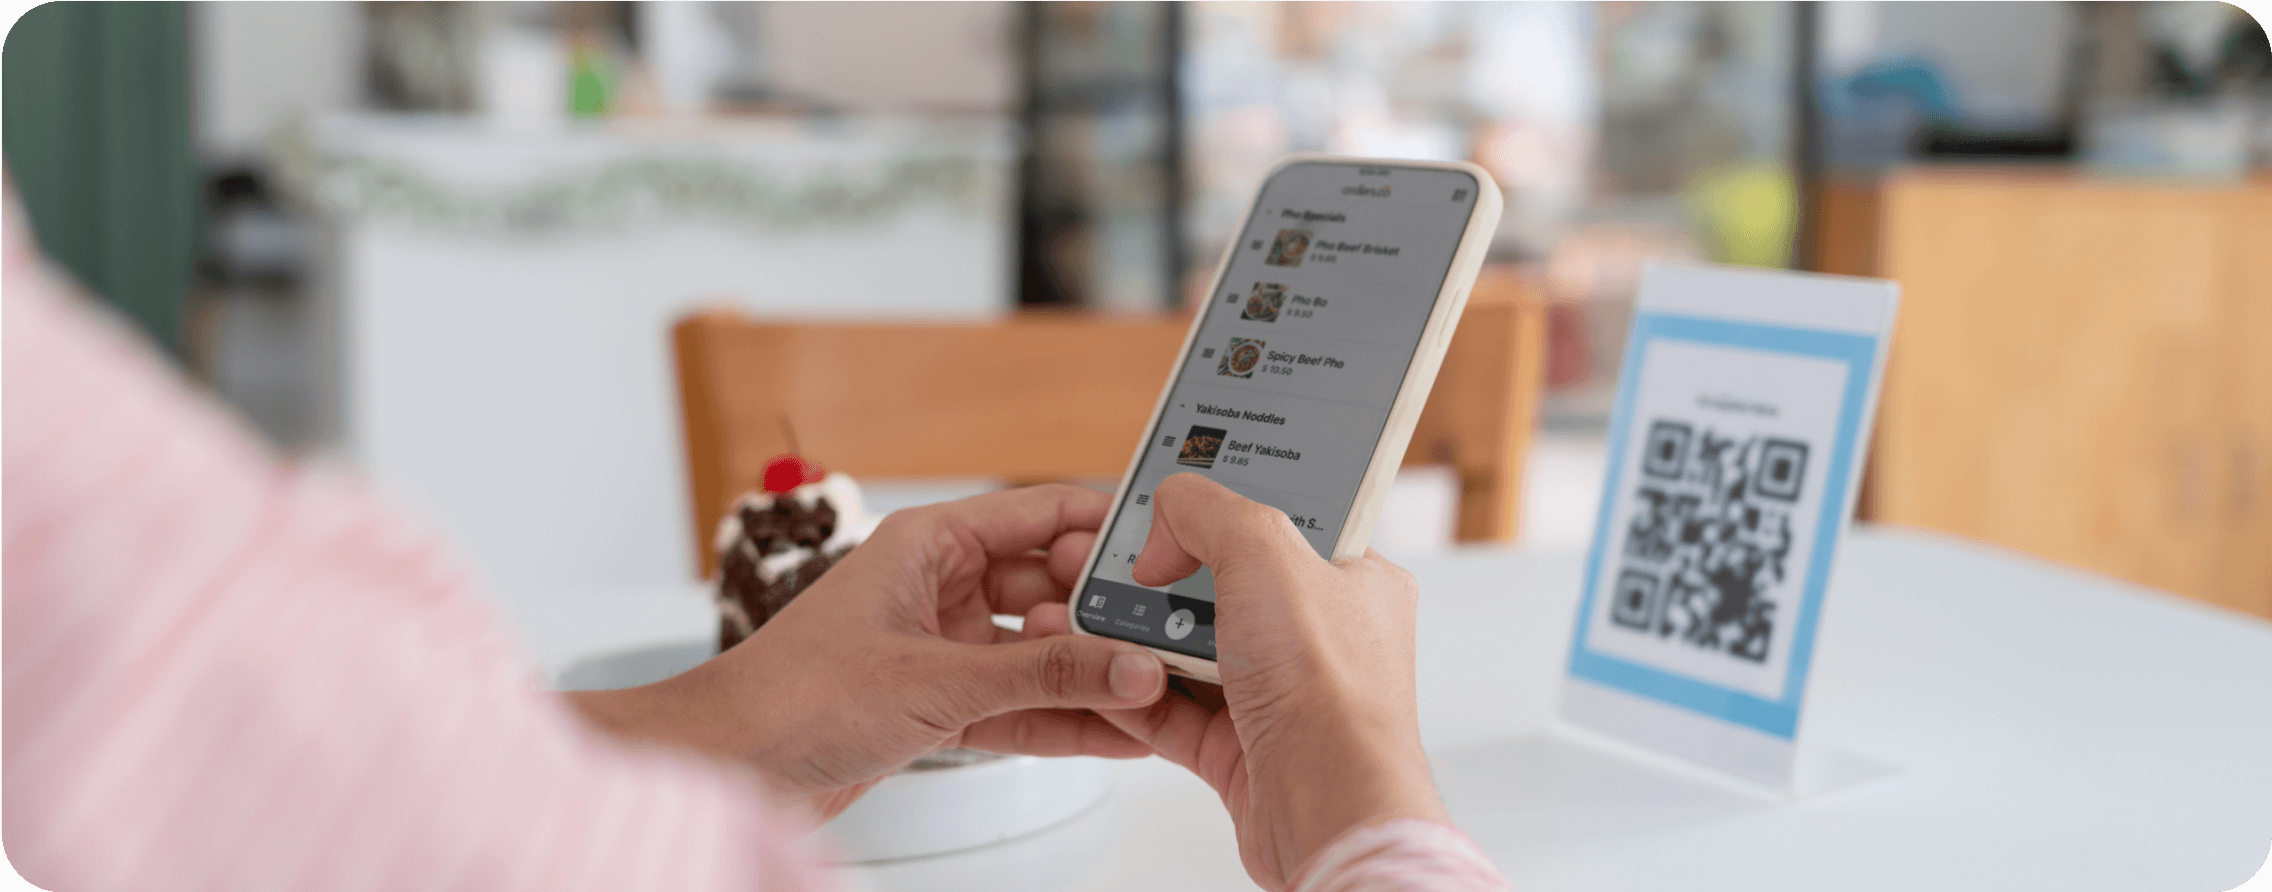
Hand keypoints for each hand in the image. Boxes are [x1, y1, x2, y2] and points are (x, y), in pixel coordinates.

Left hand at [569, 484, 1167, 820]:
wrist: (726, 766)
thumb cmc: (788, 696)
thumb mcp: (938, 680)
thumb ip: (1044, 674)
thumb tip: (1126, 666)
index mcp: (930, 541)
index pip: (1044, 513)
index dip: (1110, 531)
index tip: (1169, 553)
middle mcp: (937, 585)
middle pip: (1050, 586)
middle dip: (1107, 616)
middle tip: (1168, 642)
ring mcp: (938, 644)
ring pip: (1038, 651)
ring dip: (1089, 674)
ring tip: (1153, 691)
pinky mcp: (935, 701)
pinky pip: (1017, 702)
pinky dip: (1060, 717)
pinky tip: (1112, 730)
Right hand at [1033, 474, 1443, 889]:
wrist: (1326, 805)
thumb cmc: (1329, 689)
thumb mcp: (1266, 551)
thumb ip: (1210, 510)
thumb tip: (1171, 512)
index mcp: (1354, 579)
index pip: (1287, 520)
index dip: (1229, 505)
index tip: (1178, 498)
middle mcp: (1321, 638)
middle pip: (1228, 585)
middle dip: (1172, 576)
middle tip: (1129, 562)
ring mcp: (1281, 695)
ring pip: (1194, 651)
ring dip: (1145, 637)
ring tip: (1102, 615)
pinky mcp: (1241, 748)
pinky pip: (1173, 712)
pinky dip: (1136, 694)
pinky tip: (1107, 675)